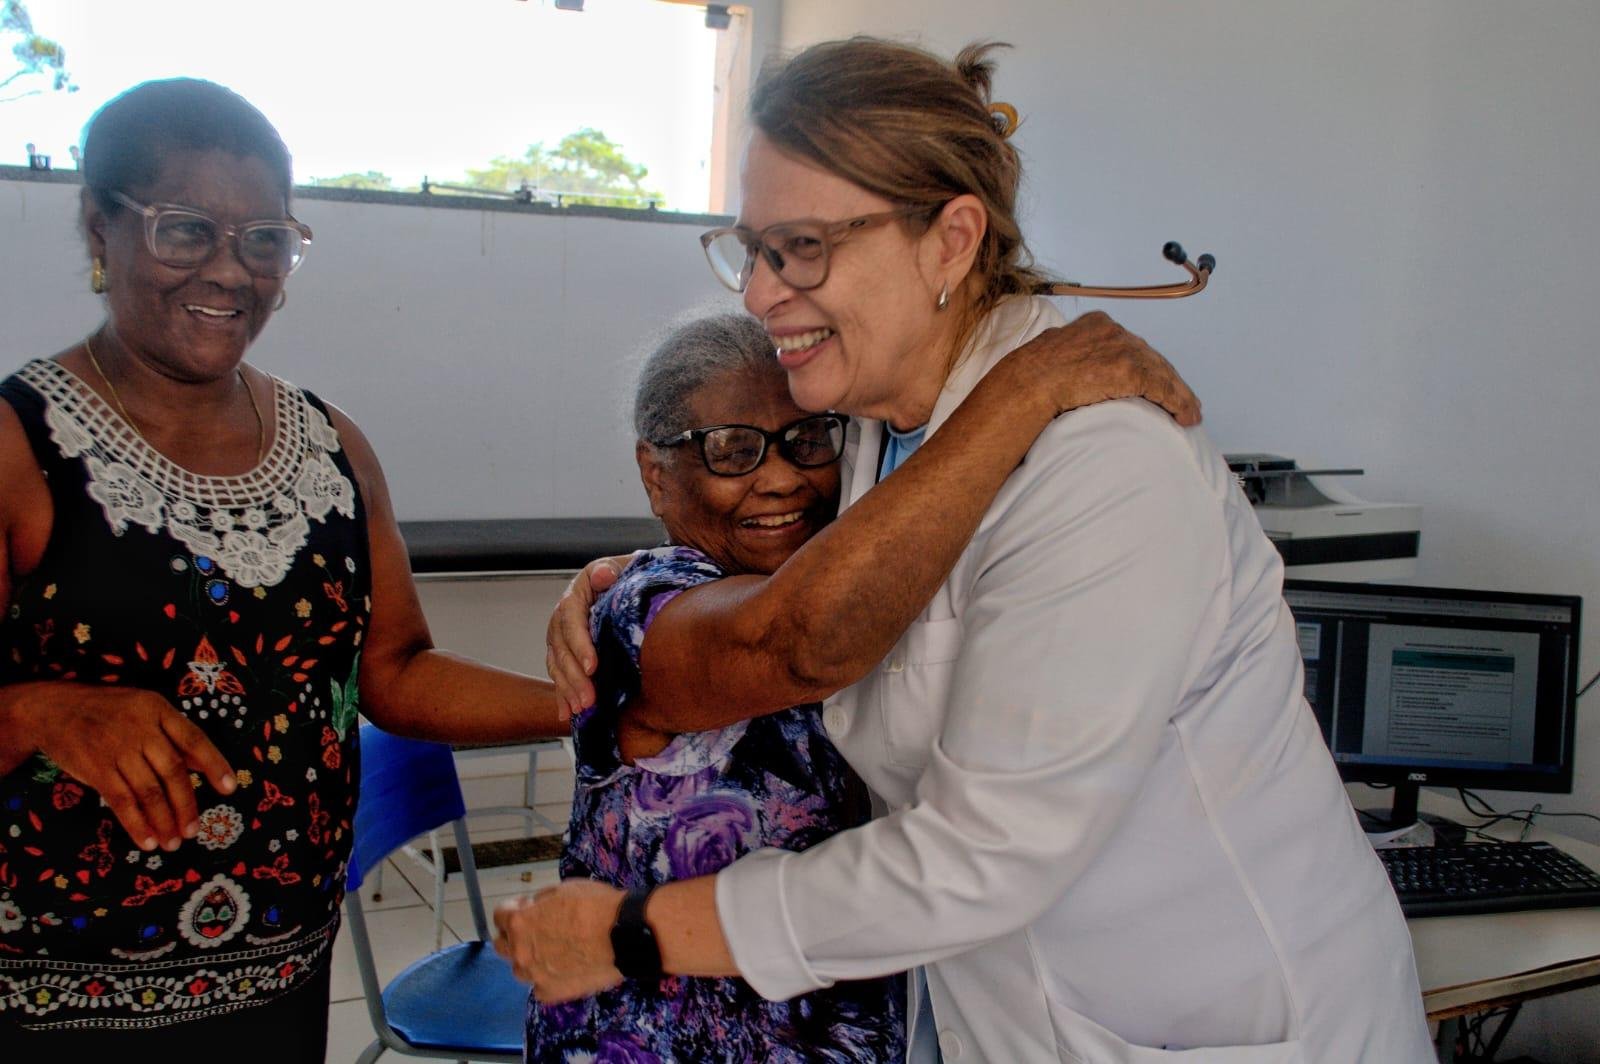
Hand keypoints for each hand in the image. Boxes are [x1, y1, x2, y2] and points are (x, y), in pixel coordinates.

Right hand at [3, 681, 235, 850]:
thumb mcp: (144, 709)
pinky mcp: (95, 768)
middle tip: (193, 831)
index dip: (214, 764)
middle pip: (172, 771)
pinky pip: (121, 801)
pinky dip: (136, 824)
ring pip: (148, 790)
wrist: (54, 710)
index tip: (230, 788)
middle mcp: (140, 727)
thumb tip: (201, 765)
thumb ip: (172, 735)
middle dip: (186, 804)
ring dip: (163, 820)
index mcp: (158, 709)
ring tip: (173, 842)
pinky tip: (147, 841)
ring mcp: (116, 748)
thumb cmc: (108, 712)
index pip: (194, 739)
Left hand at [494, 880, 626, 1002]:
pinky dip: (547, 979)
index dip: (514, 908)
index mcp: (520, 922)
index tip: (527, 907)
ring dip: (529, 960)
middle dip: (514, 936)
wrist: (622, 935)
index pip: (500, 916)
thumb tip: (533, 907)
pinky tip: (562, 970)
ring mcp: (535, 975)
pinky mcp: (552, 993)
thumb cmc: (594, 905)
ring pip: (520, 969)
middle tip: (535, 931)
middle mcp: (520, 951)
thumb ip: (540, 902)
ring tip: (552, 953)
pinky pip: (540, 987)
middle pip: (502, 946)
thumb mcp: (562, 889)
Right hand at [545, 553, 633, 718]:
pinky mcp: (566, 653)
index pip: (572, 621)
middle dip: (574, 677)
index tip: (593, 667)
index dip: (580, 645)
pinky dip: (562, 695)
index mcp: (574, 596)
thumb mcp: (619, 567)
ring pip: (558, 665)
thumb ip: (610, 571)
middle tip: (589, 699)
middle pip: (562, 649)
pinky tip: (566, 714)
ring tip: (581, 709)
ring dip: (567, 689)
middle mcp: (562, 618)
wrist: (625, 583)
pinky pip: (560, 675)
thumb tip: (603, 575)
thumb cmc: (625, 576)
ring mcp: (561, 637)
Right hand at [1005, 311, 1201, 425]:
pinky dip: (1178, 403)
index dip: (1147, 365)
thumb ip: (1073, 356)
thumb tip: (1074, 372)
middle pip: (1152, 357)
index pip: (1132, 345)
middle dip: (1168, 380)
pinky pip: (1163, 388)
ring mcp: (1123, 348)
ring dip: (1179, 396)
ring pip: (1163, 373)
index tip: (1156, 380)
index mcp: (1096, 324)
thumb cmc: (1031, 377)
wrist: (1026, 383)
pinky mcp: (1129, 370)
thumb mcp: (1053, 354)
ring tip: (1189, 413)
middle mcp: (1114, 331)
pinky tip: (1187, 416)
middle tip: (1181, 400)